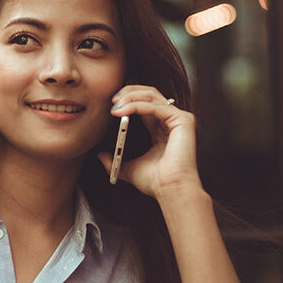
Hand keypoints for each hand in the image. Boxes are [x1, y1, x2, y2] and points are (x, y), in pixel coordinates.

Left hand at [97, 85, 201, 199]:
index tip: (112, 104)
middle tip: (112, 99)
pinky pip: (156, 107)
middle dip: (129, 93)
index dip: (128, 100)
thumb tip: (100, 155)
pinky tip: (123, 111)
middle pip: (150, 94)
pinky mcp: (183, 120)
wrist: (170, 190)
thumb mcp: (129, 168)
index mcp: (161, 129)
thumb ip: (116, 160)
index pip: (145, 104)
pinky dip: (137, 106)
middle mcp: (171, 121)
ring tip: (115, 105)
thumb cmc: (156, 182)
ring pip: (152, 96)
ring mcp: (179, 119)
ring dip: (131, 97)